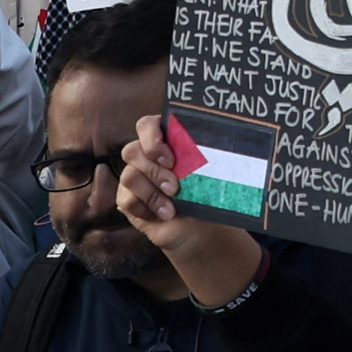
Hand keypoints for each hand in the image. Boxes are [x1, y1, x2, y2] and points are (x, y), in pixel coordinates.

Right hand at [115, 115, 266, 307]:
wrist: (202, 226)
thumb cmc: (209, 193)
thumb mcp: (213, 170)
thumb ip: (210, 151)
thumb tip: (226, 135)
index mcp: (167, 139)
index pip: (146, 124)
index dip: (152, 138)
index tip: (171, 158)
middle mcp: (146, 155)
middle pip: (132, 150)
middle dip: (154, 171)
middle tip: (175, 187)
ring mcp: (134, 176)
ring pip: (129, 176)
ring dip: (152, 194)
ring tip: (172, 209)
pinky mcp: (127, 199)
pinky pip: (125, 199)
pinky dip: (146, 209)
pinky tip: (164, 215)